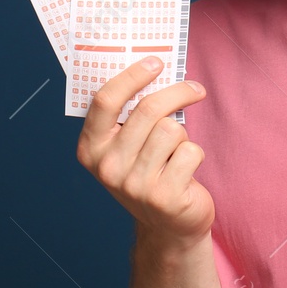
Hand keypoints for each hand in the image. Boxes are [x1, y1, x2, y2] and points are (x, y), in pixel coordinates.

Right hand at [76, 57, 214, 248]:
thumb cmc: (151, 172)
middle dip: (177, 93)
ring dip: (182, 136)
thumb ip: (131, 115)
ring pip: (172, 129)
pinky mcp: (164, 196)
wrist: (168, 226)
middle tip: (195, 89)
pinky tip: (184, 172)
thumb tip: (155, 67)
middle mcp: (107, 167)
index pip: (105, 100)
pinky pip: (190, 151)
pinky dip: (194, 156)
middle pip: (148, 109)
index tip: (156, 61)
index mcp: (91, 148)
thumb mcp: (129, 146)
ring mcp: (134, 184)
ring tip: (176, 153)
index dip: (132, 76)